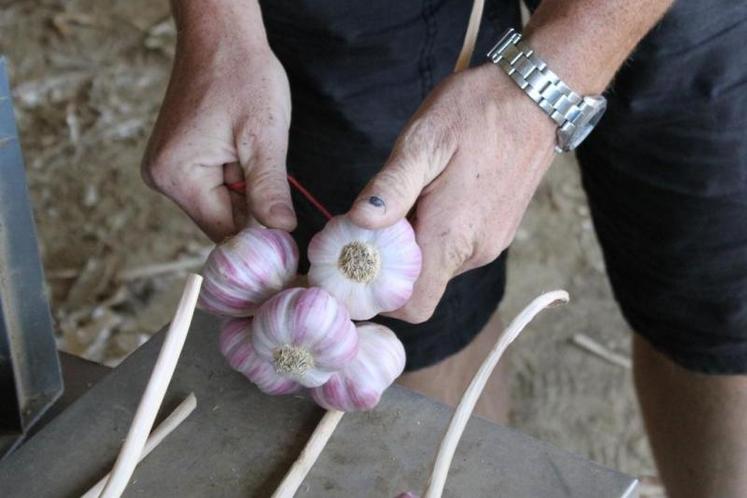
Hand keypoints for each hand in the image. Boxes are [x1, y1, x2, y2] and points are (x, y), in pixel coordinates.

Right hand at [142, 8, 294, 241]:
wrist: (221, 36)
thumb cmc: (242, 76)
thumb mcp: (264, 136)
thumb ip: (269, 189)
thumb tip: (282, 231)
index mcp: (177, 176)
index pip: (224, 231)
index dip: (259, 232)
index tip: (287, 223)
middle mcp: (162, 178)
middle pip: (221, 220)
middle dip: (252, 204)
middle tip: (266, 164)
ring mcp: (167, 169)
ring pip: (221, 204)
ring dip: (245, 188)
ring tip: (250, 147)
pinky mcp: (177, 160)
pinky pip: (214, 186)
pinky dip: (236, 176)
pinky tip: (239, 146)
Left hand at [348, 64, 556, 322]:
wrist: (536, 96)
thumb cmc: (476, 112)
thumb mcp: (423, 141)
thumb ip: (391, 187)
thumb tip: (359, 222)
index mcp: (452, 236)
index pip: (413, 305)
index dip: (379, 297)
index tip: (355, 264)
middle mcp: (474, 251)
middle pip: (420, 287)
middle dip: (388, 264)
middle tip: (369, 223)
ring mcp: (489, 243)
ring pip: (436, 267)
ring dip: (411, 247)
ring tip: (403, 202)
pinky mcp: (497, 231)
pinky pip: (455, 249)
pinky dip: (433, 236)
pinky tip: (428, 199)